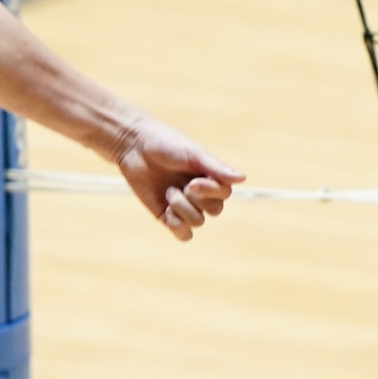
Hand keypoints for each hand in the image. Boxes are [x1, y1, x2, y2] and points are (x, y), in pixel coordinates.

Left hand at [112, 116, 242, 241]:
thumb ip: (216, 168)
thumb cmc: (166, 144)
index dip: (212, 192)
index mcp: (209, 177)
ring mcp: (183, 206)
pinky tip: (166, 211)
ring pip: (197, 222)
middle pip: (214, 211)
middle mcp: (199, 194)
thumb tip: (243, 178)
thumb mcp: (193, 153)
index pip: (224, 195)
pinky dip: (177, 225)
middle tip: (182, 185)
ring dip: (182, 208)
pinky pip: (183, 234)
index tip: (194, 181)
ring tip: (168, 192)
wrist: (134, 146)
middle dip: (197, 200)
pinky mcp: (166, 216)